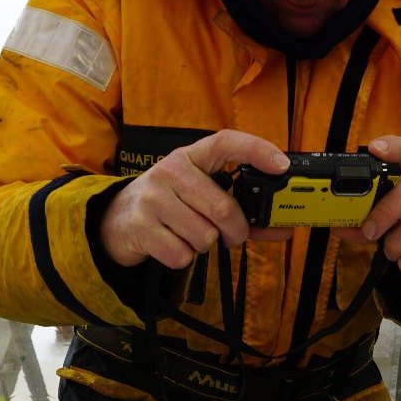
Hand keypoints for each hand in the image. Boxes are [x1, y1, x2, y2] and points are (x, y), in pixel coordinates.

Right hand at [100, 129, 290, 268]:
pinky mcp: (141, 226)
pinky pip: (182, 254)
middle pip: (223, 208)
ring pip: (205, 236)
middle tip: (232, 237)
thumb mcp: (200, 197)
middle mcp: (170, 171)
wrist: (116, 219)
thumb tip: (284, 230)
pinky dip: (184, 257)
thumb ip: (242, 212)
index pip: (225, 143)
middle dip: (235, 231)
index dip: (256, 150)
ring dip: (205, 245)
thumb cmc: (170, 206)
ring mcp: (153, 198)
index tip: (281, 165)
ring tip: (189, 235)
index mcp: (190, 157)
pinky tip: (171, 244)